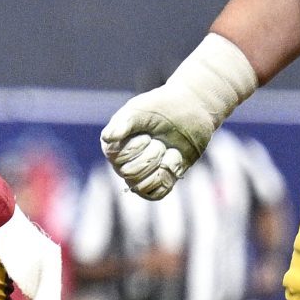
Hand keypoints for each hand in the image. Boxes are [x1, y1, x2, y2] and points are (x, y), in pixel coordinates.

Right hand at [101, 33, 257, 199]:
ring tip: (168, 150)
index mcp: (114, 144)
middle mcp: (124, 162)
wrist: (191, 109)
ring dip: (160, 167)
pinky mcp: (160, 180)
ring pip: (142, 187)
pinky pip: (157, 194)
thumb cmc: (163, 106)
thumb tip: (107, 138)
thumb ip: (124, 122)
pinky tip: (174, 160)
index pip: (117, 160)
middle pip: (130, 175)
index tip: (147, 134)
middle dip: (151, 156)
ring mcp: (142, 173)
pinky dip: (168, 177)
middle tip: (160, 141)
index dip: (134, 149)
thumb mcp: (142, 109)